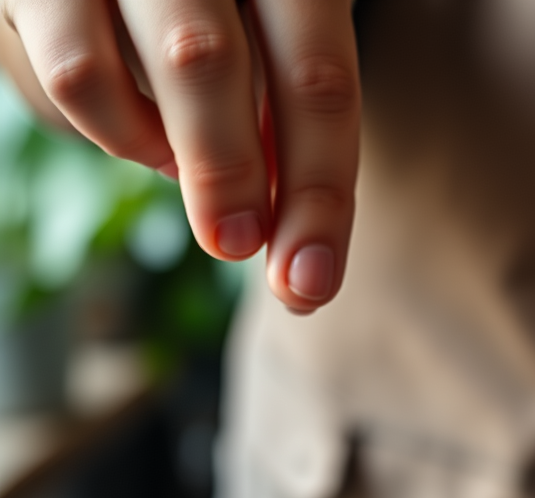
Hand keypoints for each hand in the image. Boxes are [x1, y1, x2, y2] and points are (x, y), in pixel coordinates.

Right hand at [0, 0, 358, 312]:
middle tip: (235, 246)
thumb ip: (289, 121)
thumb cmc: (236, 15)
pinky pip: (65, 75)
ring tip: (180, 160)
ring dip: (156, 149)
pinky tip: (139, 129)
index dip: (319, 195)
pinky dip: (108, 126)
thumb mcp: (278, 48)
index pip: (318, 82)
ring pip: (104, 71)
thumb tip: (297, 242)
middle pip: (207, 63)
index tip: (309, 283)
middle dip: (228, 177)